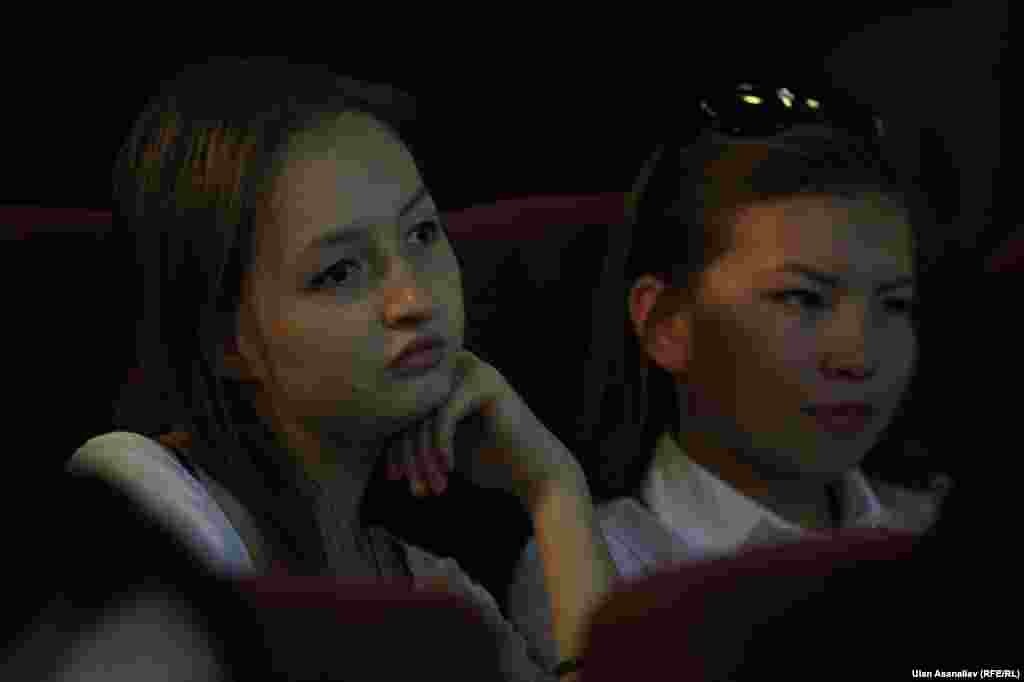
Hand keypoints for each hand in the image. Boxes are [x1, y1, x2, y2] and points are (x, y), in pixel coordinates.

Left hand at [385, 350, 582, 508]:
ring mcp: (473, 370)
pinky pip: (444, 415)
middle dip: (406, 453)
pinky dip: (441, 447)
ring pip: (424, 414)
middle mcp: (456, 367)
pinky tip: (446, 471)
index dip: (393, 444)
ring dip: (422, 457)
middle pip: (410, 408)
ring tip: (427, 488)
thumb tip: (370, 430)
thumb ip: (412, 432)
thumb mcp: (440, 447)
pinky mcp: (485, 383)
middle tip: (410, 487)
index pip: (402, 407)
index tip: (394, 477)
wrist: (536, 474)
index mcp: (444, 380)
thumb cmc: (489, 463)